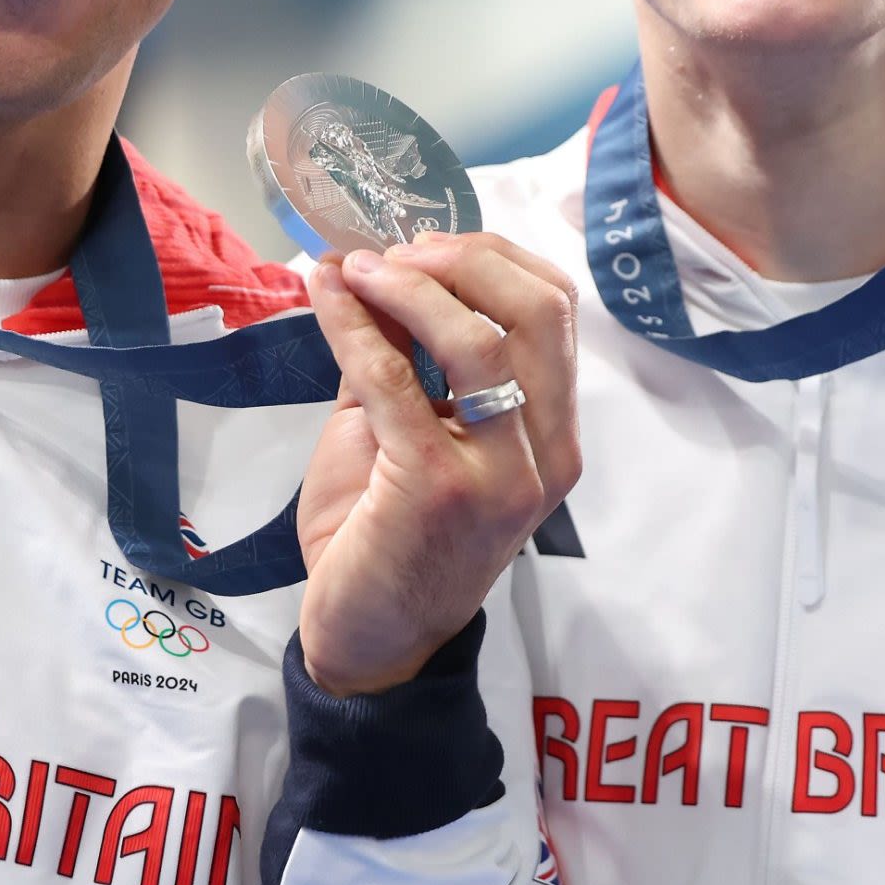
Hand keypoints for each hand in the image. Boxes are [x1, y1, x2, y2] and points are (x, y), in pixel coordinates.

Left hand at [296, 233, 580, 695]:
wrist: (368, 641)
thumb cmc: (389, 535)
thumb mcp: (410, 430)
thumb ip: (409, 356)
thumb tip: (379, 266)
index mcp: (554, 436)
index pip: (558, 312)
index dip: (494, 258)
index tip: (426, 243)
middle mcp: (545, 454)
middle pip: (538, 311)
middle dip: (464, 258)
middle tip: (396, 249)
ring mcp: (499, 475)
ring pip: (479, 340)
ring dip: (410, 286)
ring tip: (358, 268)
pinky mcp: (436, 489)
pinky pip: (395, 380)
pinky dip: (354, 325)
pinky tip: (326, 299)